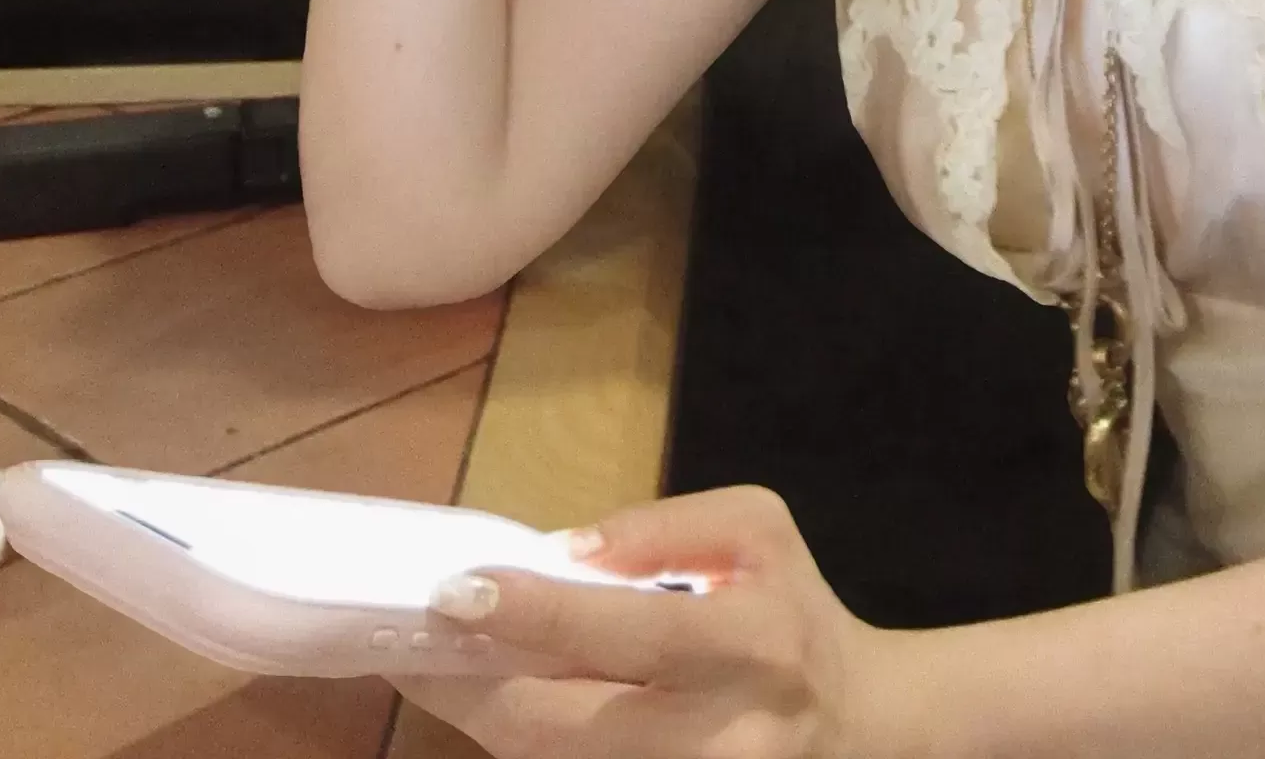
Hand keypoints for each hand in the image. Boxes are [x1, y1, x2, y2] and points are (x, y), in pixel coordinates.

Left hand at [395, 485, 900, 758]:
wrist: (853, 725)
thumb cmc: (793, 610)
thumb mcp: (756, 529)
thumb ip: (666, 526)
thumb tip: (564, 552)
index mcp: (749, 643)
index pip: (620, 630)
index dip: (530, 612)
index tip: (458, 587)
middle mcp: (716, 736)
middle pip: (560, 728)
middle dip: (470, 685)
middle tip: (411, 638)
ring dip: (481, 715)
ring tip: (434, 665)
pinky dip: (520, 739)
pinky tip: (489, 700)